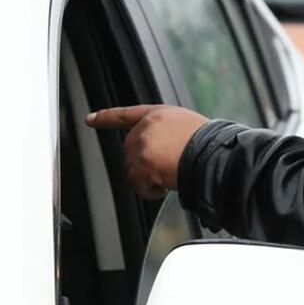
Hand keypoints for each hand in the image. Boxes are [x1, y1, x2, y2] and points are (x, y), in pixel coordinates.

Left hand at [86, 105, 207, 198]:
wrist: (213, 155)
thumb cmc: (209, 145)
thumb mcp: (186, 127)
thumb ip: (166, 132)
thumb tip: (159, 151)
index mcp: (158, 114)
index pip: (125, 114)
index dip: (106, 117)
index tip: (90, 119)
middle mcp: (147, 126)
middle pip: (128, 151)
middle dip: (142, 164)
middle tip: (165, 170)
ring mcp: (143, 144)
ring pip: (132, 170)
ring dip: (148, 178)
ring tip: (170, 176)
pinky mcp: (142, 163)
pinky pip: (137, 184)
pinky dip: (150, 190)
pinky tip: (165, 186)